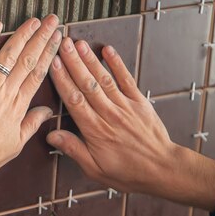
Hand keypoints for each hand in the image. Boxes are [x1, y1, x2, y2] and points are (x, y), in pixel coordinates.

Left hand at [0, 15, 62, 177]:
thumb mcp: (16, 143)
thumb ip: (33, 124)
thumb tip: (48, 112)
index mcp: (19, 106)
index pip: (39, 73)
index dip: (49, 54)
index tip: (57, 39)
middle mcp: (8, 93)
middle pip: (29, 60)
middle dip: (42, 38)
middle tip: (53, 21)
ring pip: (10, 55)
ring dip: (23, 35)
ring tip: (35, 20)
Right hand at [47, 38, 214, 210]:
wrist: (163, 170)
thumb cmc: (127, 172)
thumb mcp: (94, 169)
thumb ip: (73, 149)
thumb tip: (51, 135)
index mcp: (95, 130)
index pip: (74, 100)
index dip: (62, 80)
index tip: (53, 63)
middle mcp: (108, 114)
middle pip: (86, 84)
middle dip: (73, 62)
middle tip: (62, 44)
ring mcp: (125, 106)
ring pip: (103, 79)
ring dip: (89, 59)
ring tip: (78, 43)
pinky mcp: (139, 102)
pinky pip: (126, 79)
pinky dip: (117, 63)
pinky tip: (107, 50)